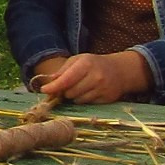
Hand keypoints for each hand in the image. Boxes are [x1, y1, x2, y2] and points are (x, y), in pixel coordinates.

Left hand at [33, 49, 149, 104]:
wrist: (119, 70)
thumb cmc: (94, 64)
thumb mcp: (78, 60)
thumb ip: (62, 70)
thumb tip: (48, 81)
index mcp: (86, 64)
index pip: (66, 79)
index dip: (53, 87)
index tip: (44, 90)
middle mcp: (96, 77)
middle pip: (70, 92)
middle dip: (64, 91)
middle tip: (66, 86)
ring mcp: (102, 89)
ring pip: (78, 100)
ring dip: (74, 97)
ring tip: (79, 88)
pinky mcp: (107, 99)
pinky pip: (87, 104)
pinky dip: (83, 100)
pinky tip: (88, 92)